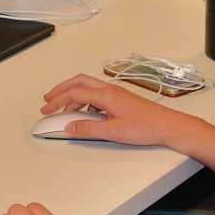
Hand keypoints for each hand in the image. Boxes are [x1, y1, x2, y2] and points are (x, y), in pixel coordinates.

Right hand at [39, 73, 181, 145]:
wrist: (168, 125)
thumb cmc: (146, 127)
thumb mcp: (113, 132)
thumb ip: (88, 129)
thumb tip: (69, 127)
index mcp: (106, 95)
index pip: (74, 92)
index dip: (57, 100)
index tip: (46, 110)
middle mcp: (110, 90)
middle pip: (78, 82)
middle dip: (61, 90)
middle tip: (47, 100)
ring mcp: (115, 93)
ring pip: (87, 87)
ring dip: (72, 94)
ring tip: (62, 107)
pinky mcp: (120, 99)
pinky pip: (96, 95)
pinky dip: (84, 101)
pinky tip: (84, 114)